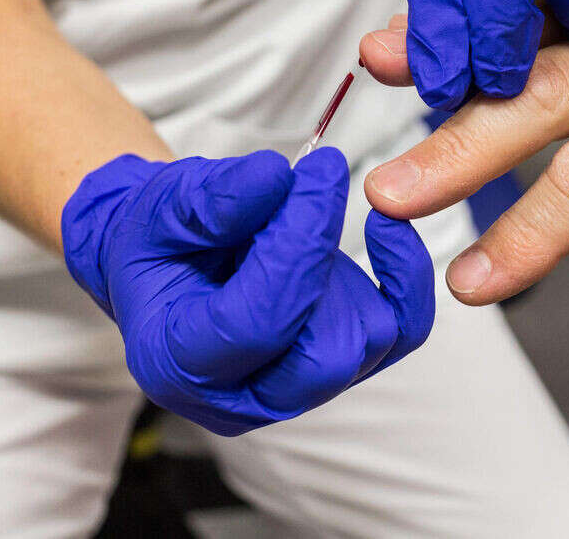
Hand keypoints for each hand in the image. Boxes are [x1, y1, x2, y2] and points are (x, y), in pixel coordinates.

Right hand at [62, 148, 433, 434]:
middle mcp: (238, 397)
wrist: (172, 256)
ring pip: (366, 341)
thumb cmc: (162, 236)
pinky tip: (387, 228)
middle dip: (326, 261)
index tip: (321, 172)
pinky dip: (406, 280)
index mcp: (177, 364)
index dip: (297, 245)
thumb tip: (275, 177)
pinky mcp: (339, 366)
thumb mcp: (164, 205)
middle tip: (313, 187)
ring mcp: (294, 390)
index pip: (257, 324)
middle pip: (322, 355)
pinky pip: (401, 332)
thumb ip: (212, 198)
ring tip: (303, 214)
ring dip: (350, 267)